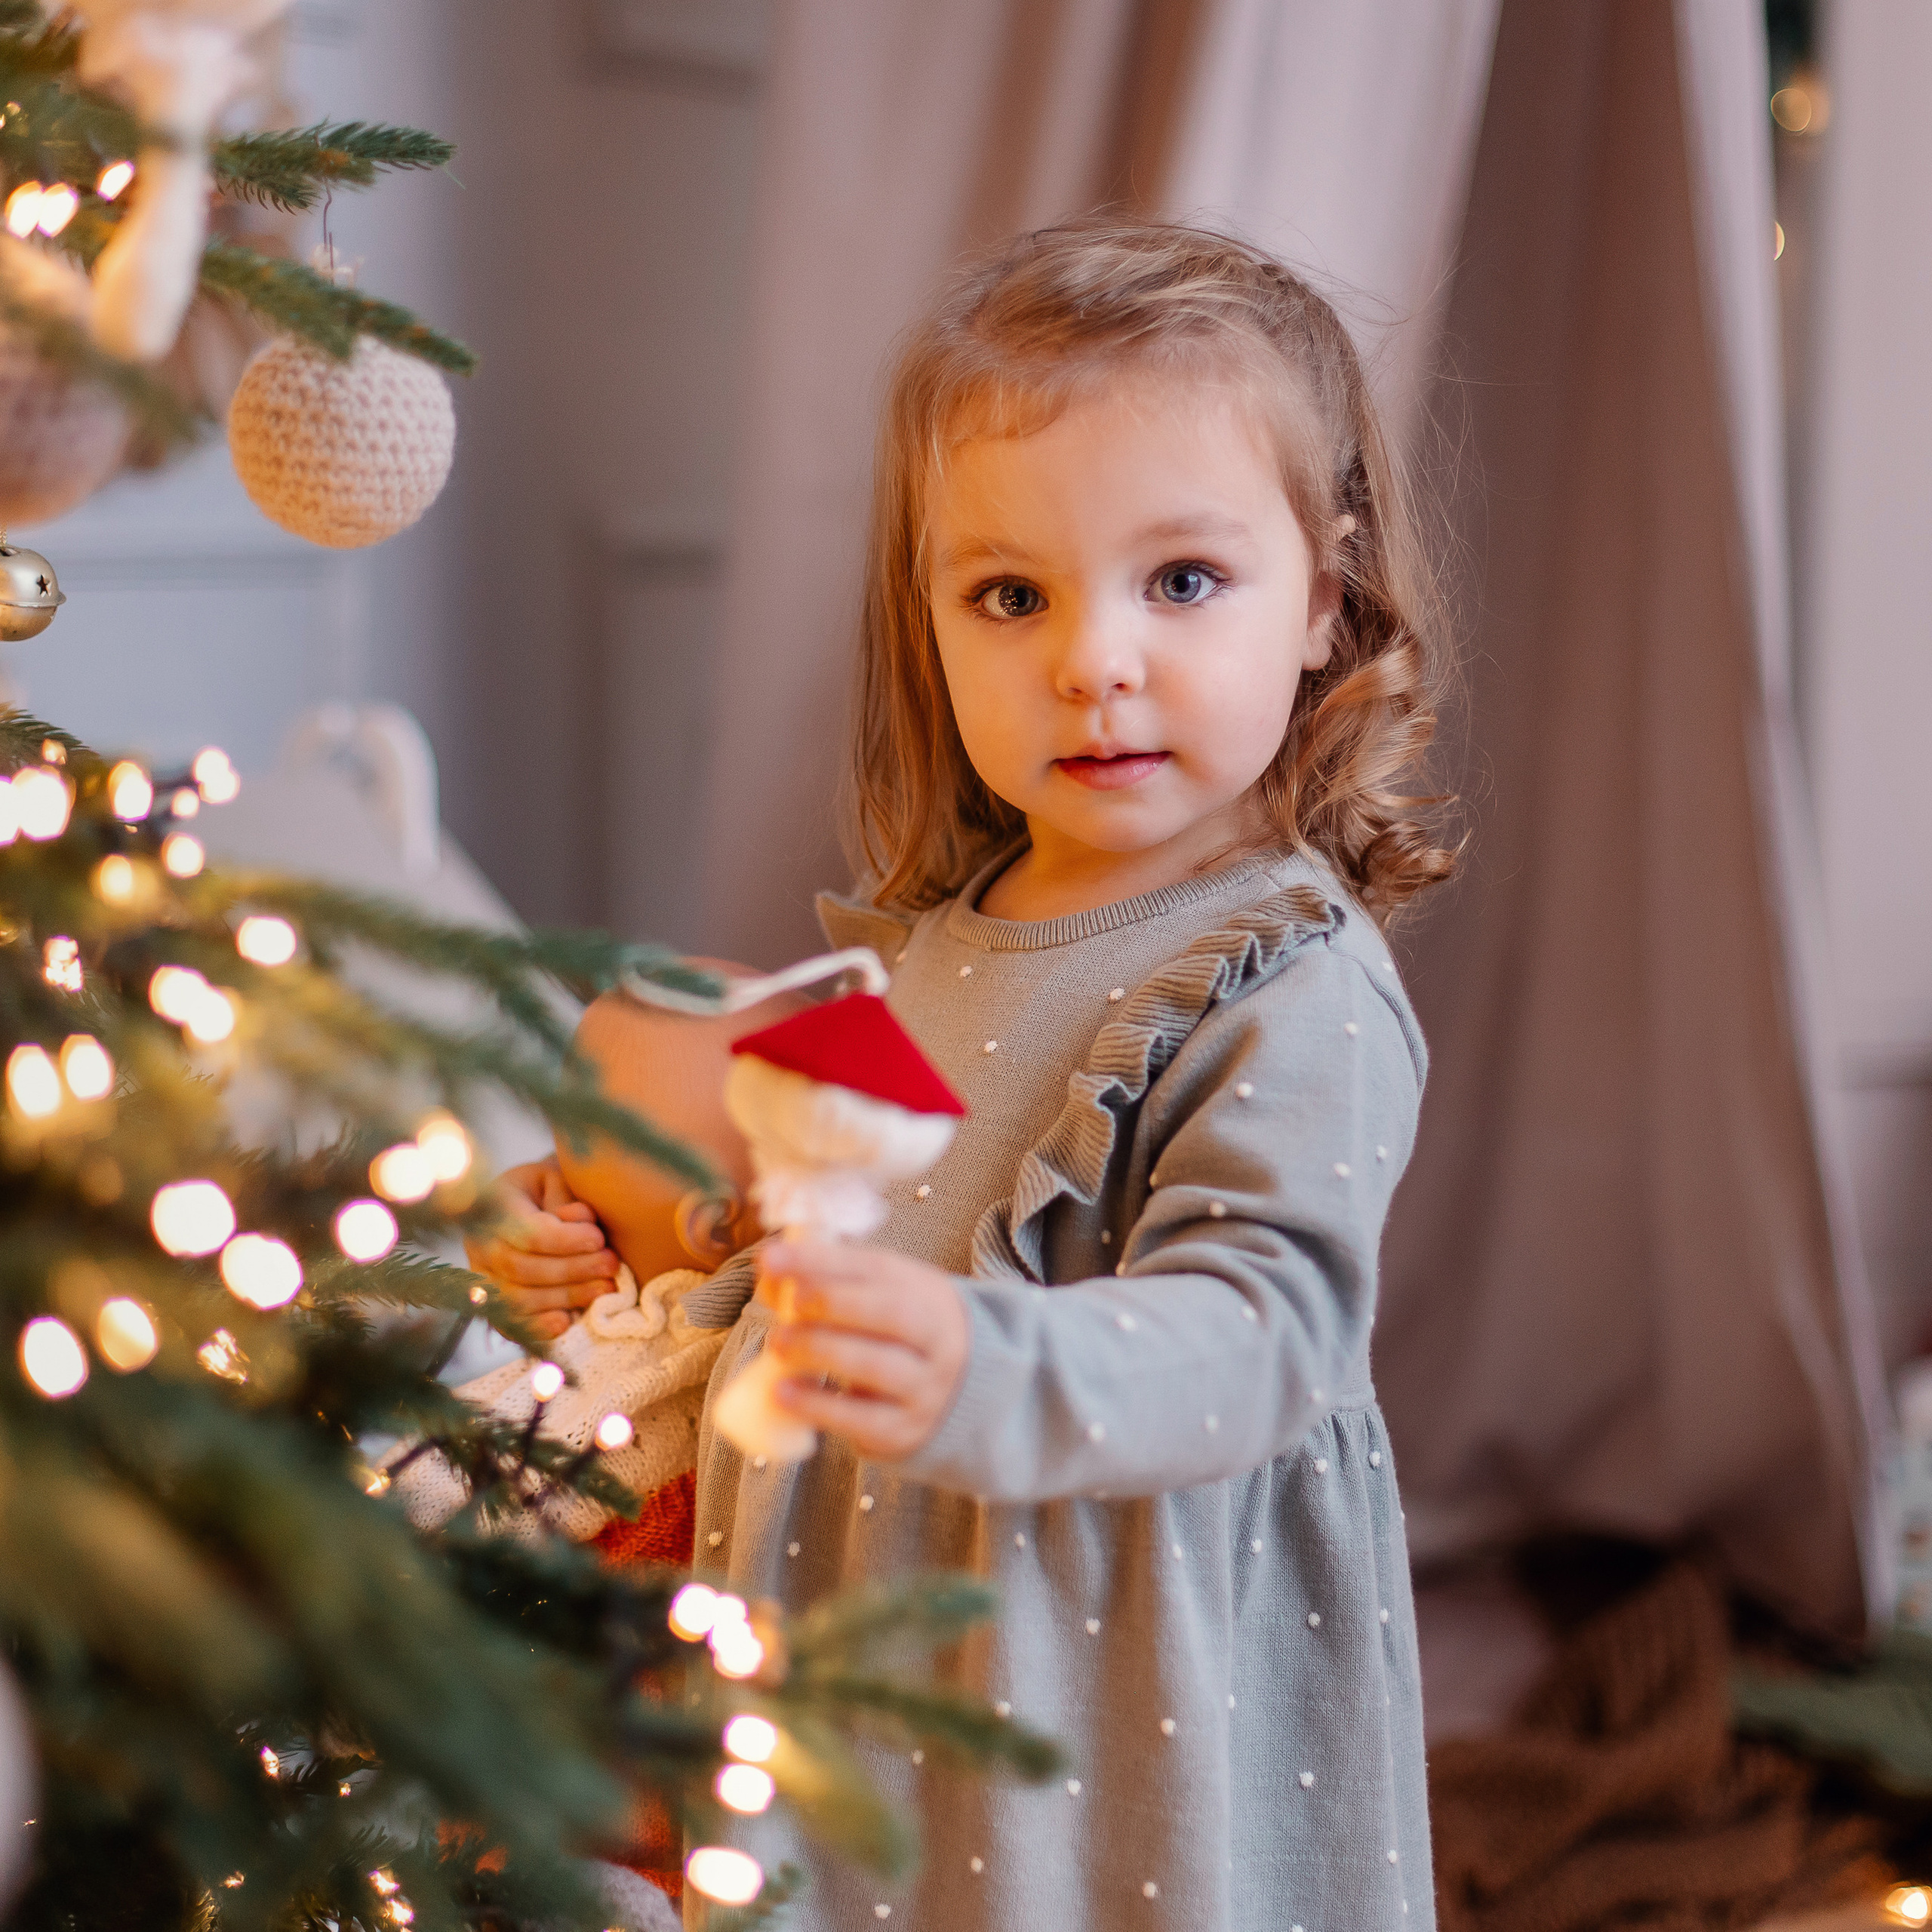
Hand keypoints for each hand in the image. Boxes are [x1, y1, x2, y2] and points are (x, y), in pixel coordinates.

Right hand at [464, 1157, 618, 1340]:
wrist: (532, 1202)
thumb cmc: (551, 1189)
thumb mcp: (560, 1178)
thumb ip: (568, 1198)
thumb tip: (579, 1220)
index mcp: (493, 1205)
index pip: (527, 1232)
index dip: (566, 1241)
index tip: (599, 1239)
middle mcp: (478, 1243)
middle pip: (523, 1268)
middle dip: (573, 1271)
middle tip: (611, 1265)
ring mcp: (480, 1277)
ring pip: (518, 1299)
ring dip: (566, 1297)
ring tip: (604, 1288)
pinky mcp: (489, 1304)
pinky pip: (509, 1324)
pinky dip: (538, 1327)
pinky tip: (567, 1321)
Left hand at [758, 1238, 969, 1460]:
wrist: (952, 1397)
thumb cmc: (895, 1337)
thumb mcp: (876, 1300)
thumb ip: (827, 1283)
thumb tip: (770, 1273)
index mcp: (927, 1292)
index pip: (876, 1268)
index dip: (822, 1261)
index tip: (772, 1258)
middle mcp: (937, 1337)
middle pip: (891, 1313)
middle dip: (833, 1302)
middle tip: (789, 1302)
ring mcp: (926, 1388)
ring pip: (877, 1366)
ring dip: (820, 1350)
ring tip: (777, 1343)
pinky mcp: (905, 1431)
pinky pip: (861, 1419)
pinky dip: (818, 1405)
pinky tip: (783, 1392)